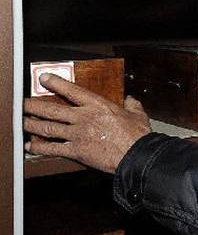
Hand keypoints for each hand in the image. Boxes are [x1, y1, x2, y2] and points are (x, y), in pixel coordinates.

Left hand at [24, 73, 151, 173]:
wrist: (136, 155)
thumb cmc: (137, 136)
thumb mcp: (137, 115)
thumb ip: (132, 105)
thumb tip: (131, 100)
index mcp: (97, 105)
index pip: (71, 90)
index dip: (55, 83)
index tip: (44, 78)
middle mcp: (83, 118)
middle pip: (52, 110)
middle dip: (34, 106)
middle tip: (23, 103)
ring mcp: (77, 134)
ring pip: (48, 127)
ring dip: (32, 125)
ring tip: (23, 122)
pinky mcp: (76, 151)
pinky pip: (53, 148)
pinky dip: (39, 147)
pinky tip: (31, 146)